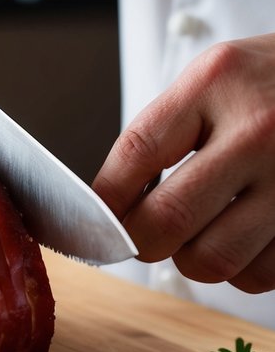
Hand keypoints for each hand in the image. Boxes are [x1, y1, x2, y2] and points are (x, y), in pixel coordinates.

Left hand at [92, 35, 274, 293]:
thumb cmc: (268, 81)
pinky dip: (240, 270)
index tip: (95, 219)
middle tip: (139, 237)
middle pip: (168, 219)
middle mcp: (258, 129)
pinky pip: (261, 275)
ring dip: (191, 260)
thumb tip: (111, 202)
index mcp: (217, 83)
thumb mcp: (214, 76)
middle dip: (139, 241)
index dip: (104, 200)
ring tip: (196, 235)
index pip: (136, 154)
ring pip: (214, 259)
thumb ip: (166, 129)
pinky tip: (243, 237)